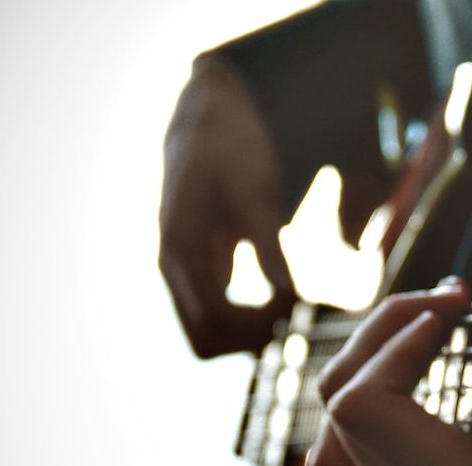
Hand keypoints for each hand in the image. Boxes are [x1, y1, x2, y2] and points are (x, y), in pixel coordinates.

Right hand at [159, 55, 294, 357]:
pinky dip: (251, 315)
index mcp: (181, 254)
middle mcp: (174, 269)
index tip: (296, 299)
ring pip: (211, 332)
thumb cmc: (233, 147)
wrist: (210, 116)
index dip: (259, 324)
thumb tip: (289, 297)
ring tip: (294, 299)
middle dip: (253, 335)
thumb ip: (269, 246)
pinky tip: (286, 293)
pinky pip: (219, 313)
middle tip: (297, 306)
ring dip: (252, 330)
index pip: (214, 325)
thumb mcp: (257, 192)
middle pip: (206, 342)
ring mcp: (184, 270)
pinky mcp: (201, 266)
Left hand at [307, 233, 471, 465]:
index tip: (453, 307)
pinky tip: (409, 380)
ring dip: (367, 374)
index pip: (362, 406)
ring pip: (328, 442)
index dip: (395, 338)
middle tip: (448, 303)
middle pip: (339, 409)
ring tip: (424, 337)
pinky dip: (361, 417)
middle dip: (386, 335)